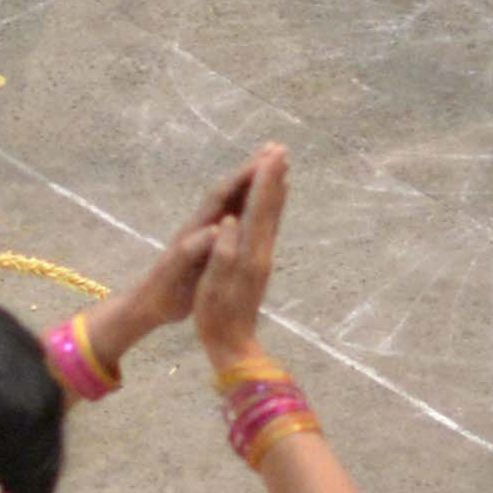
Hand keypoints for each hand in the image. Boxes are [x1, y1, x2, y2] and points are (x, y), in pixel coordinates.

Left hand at [113, 151, 264, 340]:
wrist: (150, 302)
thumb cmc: (165, 290)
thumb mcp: (177, 271)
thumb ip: (193, 249)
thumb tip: (215, 230)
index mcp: (197, 229)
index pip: (222, 195)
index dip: (243, 178)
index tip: (265, 161)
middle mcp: (204, 222)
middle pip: (230, 188)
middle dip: (253, 168)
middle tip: (277, 148)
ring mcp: (208, 228)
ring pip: (235, 197)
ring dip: (254, 179)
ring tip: (275, 163)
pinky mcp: (212, 238)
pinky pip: (237, 212)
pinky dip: (251, 200)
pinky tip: (263, 198)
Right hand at [187, 144, 288, 362]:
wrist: (234, 344)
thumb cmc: (215, 316)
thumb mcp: (212, 287)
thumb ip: (221, 254)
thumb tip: (228, 224)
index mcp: (247, 254)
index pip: (257, 208)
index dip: (263, 179)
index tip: (270, 154)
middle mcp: (261, 252)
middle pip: (270, 207)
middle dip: (274, 176)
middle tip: (280, 148)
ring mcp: (264, 258)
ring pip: (273, 215)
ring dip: (276, 188)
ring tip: (281, 166)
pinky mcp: (261, 265)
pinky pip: (270, 227)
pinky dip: (273, 207)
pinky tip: (274, 202)